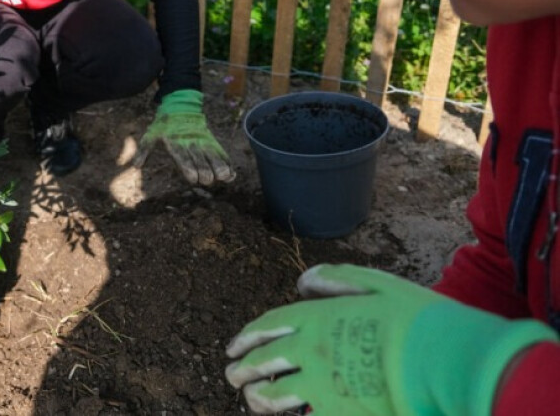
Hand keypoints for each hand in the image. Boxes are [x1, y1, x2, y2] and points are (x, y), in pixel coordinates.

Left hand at [133, 89, 233, 185]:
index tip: (193, 178)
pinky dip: (227, 163)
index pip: (183, 156)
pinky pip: (221, 153)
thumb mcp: (150, 134)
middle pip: (200, 159)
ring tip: (223, 177)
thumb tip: (135, 165)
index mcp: (175, 142)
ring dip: (219, 167)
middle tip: (207, 180)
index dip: (189, 167)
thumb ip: (143, 150)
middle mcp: (191, 143)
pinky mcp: (211, 141)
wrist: (180, 106)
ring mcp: (203, 141)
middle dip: (205, 170)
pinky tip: (231, 175)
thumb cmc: (163, 124)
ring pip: (213, 156)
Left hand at [225, 263, 557, 414]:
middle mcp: (310, 353)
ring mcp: (321, 388)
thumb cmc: (419, 320)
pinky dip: (291, 415)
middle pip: (261, 363)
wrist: (448, 364)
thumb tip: (304, 282)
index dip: (246, 337)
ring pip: (272, 398)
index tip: (234, 347)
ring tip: (253, 401)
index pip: (267, 326)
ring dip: (257, 400)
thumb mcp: (380, 284)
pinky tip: (290, 415)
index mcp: (316, 318)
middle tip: (233, 375)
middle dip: (242, 370)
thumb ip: (338, 279)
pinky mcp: (338, 415)